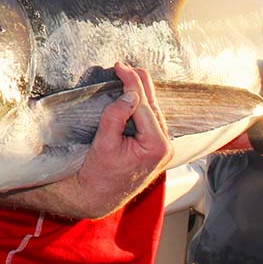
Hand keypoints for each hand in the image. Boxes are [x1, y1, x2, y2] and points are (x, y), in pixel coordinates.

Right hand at [65, 63, 172, 217]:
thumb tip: (129, 94)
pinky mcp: (155, 147)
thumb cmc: (98, 175)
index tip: (120, 66)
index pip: (144, 104)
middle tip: (123, 66)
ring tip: (127, 75)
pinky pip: (151, 119)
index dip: (131, 82)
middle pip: (153, 104)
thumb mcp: (104, 143)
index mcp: (157, 145)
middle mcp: (165, 145)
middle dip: (138, 83)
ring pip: (154, 110)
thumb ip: (116, 116)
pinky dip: (141, 104)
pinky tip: (132, 94)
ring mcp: (162, 147)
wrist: (97, 197)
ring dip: (140, 92)